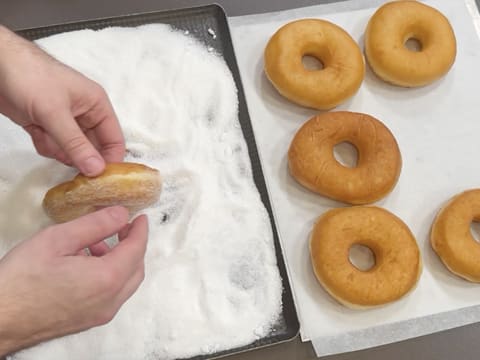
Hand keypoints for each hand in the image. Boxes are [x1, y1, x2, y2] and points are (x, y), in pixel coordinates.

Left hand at [0, 25, 124, 175]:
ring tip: (44, 134)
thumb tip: (97, 170)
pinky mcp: (47, 124)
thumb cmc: (30, 78)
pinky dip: (45, 144)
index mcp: (96, 105)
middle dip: (79, 156)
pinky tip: (35, 132)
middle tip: (71, 167)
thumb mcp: (55, 114)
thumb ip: (76, 144)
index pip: (114, 139)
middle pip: (92, 147)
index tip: (101, 180)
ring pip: (72, 149)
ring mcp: (65, 120)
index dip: (110, 160)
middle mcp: (85, 114)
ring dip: (58, 149)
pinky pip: (54, 146)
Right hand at [0, 206, 147, 356]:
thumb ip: (95, 224)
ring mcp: (100, 314)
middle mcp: (110, 300)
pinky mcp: (89, 321)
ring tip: (96, 242)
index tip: (140, 217)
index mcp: (106, 279)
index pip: (136, 250)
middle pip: (136, 268)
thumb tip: (122, 213)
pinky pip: (111, 294)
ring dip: (120, 260)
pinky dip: (110, 275)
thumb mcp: (58, 239)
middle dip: (133, 245)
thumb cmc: (21, 279)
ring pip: (126, 283)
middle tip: (122, 226)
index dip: (140, 230)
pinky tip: (86, 263)